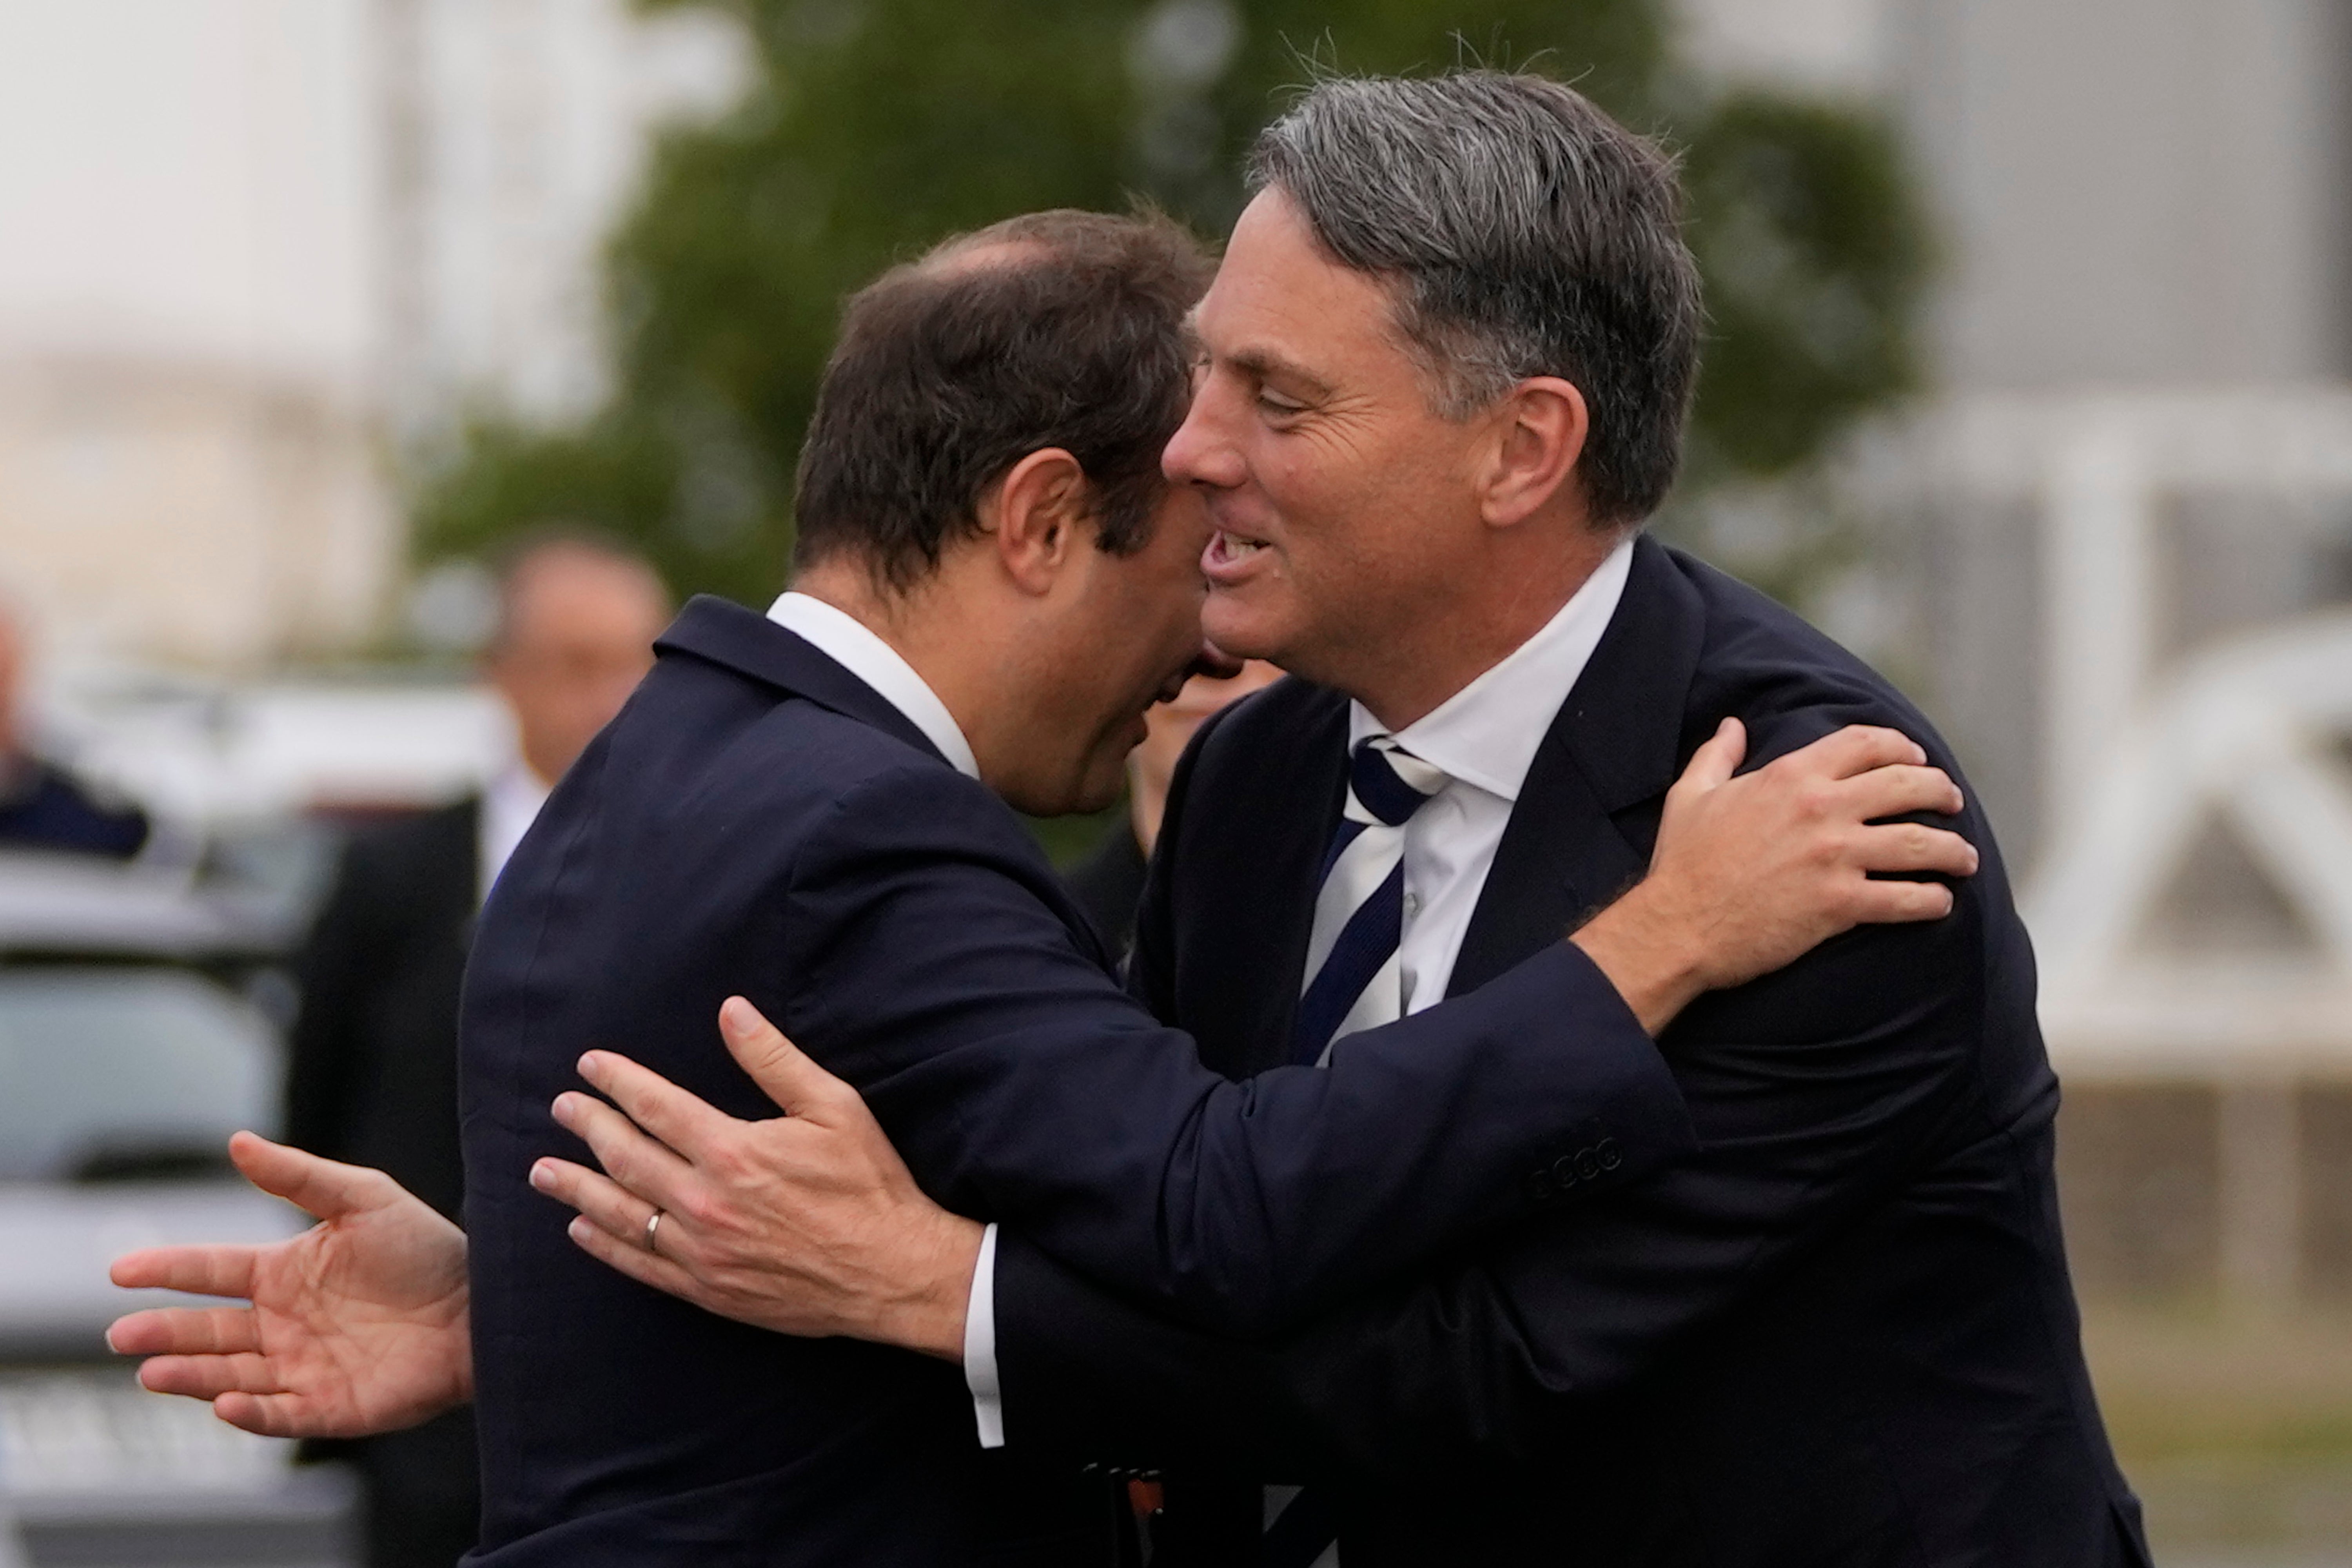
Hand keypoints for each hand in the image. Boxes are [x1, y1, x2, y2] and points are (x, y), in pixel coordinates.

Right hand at [106, 1132, 472, 1437]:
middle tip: (121, 1334)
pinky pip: (280, 1414)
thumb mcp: (363, 1198)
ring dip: (191, 1375)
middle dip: (163, 1333)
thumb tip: (237, 1141)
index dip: (166, 1269)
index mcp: (285, 1274)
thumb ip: (298, 1176)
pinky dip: (251, 1413)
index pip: (211, 1271)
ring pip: (231, 1375)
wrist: (484, 1303)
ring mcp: (304, 1367)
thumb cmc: (427, 1249)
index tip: (120, 1269)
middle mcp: (285, 1324)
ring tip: (151, 1371)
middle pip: (209, 1331)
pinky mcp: (331, 1407)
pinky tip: (225, 1404)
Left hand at [530, 997, 982, 1359]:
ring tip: (543, 1170)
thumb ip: (775, 1060)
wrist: (892, 1272)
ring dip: (577, 1188)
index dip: (618, 1082)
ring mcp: (703, 1251)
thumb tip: (732, 1012)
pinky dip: (605, 1246)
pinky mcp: (709, 1289)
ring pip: (621, 1214)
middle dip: (589, 1128)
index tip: (590, 1066)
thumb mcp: (834, 1107)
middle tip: (561, 1109)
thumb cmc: (869, 1185)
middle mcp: (707, 1202)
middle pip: (627, 1157)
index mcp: (734, 1150)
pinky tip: (581, 1230)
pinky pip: (641, 1265)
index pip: (656, 1107)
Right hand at [1573, 719, 1977, 1032]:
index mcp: (1791, 777)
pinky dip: (1932, 901)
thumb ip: (1717, 755)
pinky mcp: (1840, 905)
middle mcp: (1821, 809)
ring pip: (1919, 844)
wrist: (1678, 926)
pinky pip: (1906, 899)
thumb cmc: (1682, 863)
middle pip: (1907, 787)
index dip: (1901, 748)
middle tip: (1952, 804)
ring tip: (1964, 859)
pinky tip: (1940, 902)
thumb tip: (1732, 726)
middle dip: (1940, 793)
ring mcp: (1835, 857)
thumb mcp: (1690, 796)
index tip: (1916, 760)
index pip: (1866, 744)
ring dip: (1951, 850)